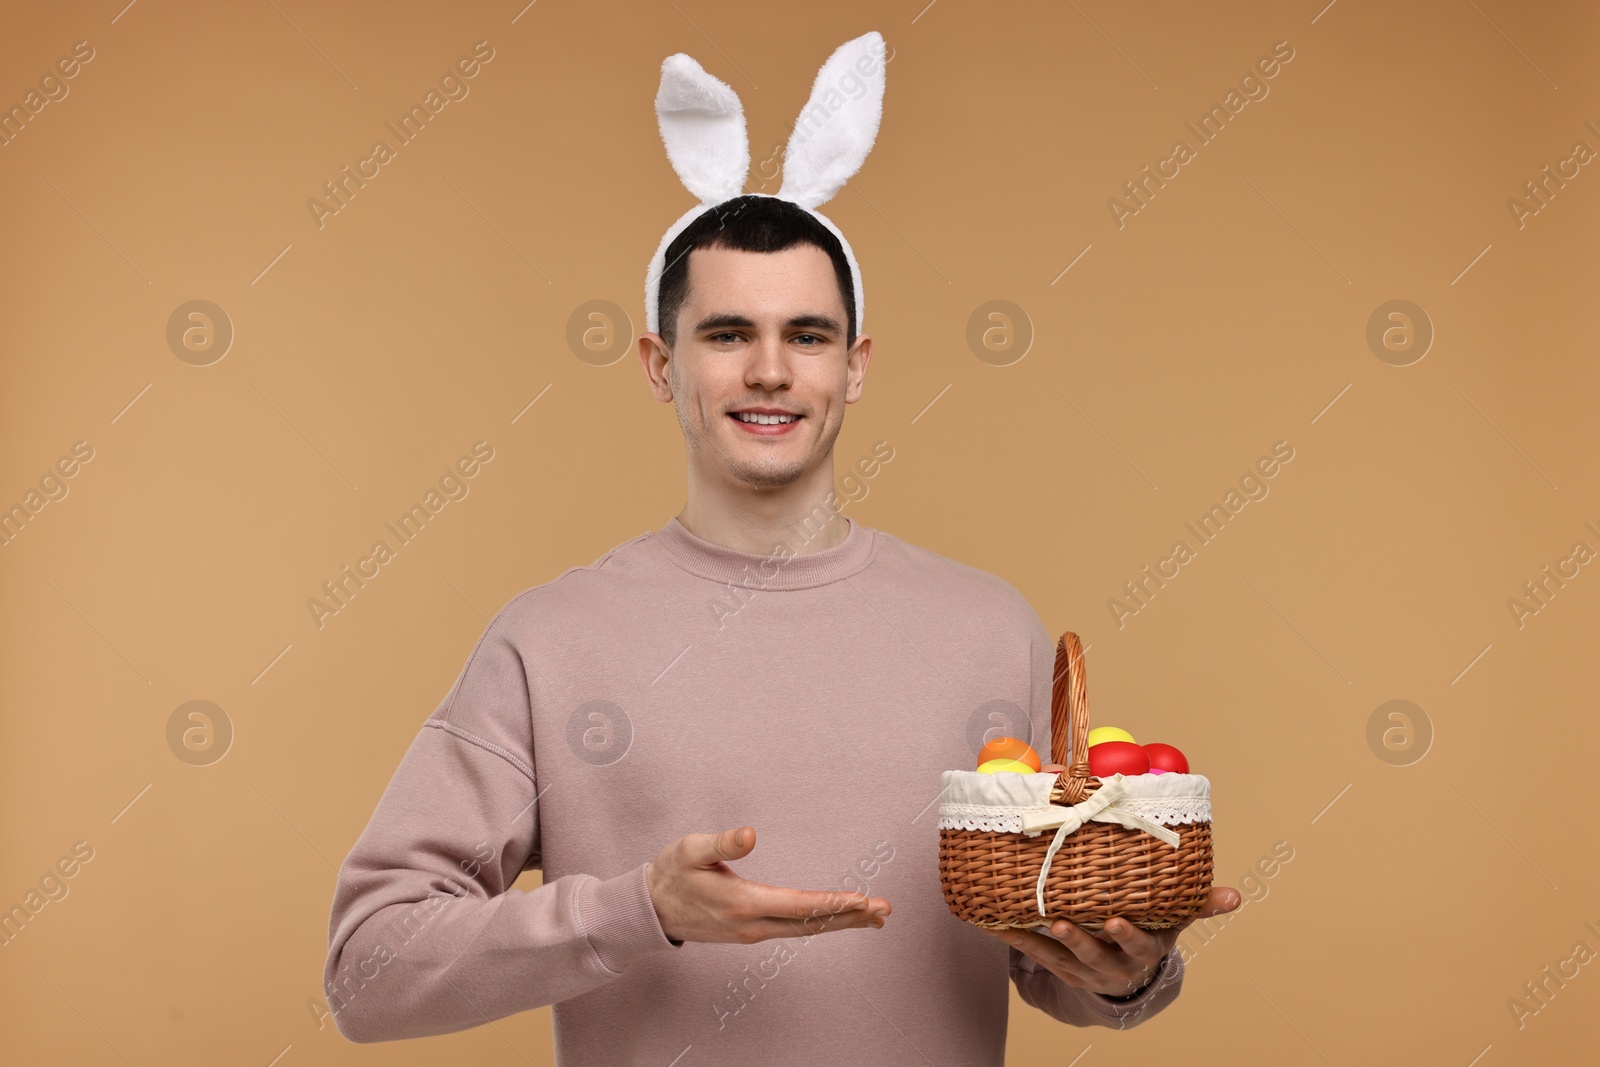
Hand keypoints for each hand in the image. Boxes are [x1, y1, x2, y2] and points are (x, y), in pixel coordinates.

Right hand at [645, 825, 890, 944]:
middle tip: (885, 910)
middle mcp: (753, 924)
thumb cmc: (671, 873)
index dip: (832, 902)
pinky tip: (839, 918)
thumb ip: (722, 844)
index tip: (863, 899)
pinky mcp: (752, 931)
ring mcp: (753, 932)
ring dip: (841, 922)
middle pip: (810, 923)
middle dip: (849, 916)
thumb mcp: (690, 850)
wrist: (649, 909)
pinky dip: (822, 923)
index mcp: (742, 903)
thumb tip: (750, 833)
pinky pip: (795, 929)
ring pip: (806, 929)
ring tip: (875, 918)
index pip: (798, 905)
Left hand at [981, 886, 1240, 996]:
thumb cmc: (1151, 931)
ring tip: (1019, 923)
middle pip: (1095, 953)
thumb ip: (1200, 904)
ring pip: (1061, 958)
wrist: (1128, 976)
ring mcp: (1085, 969)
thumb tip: (1237, 896)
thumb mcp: (1175, 921)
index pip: (1139, 943)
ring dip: (1040, 941)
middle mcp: (1114, 963)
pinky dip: (1014, 939)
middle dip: (1079, 940)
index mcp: (1144, 949)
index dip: (1127, 935)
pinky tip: (993, 923)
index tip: (1116, 921)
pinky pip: (1035, 954)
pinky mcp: (1061, 969)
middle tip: (1061, 923)